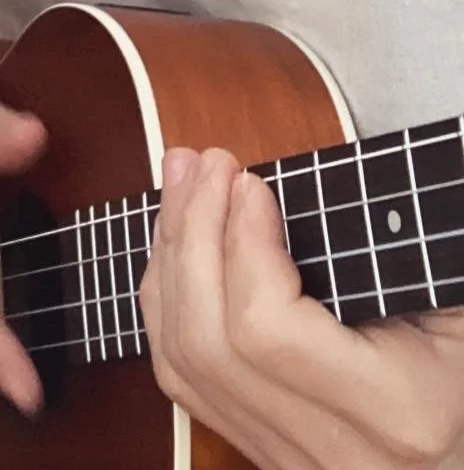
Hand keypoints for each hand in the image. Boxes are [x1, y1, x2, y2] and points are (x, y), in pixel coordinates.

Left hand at [140, 147, 463, 469]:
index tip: (248, 181)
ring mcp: (287, 461)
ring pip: (183, 359)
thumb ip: (387, 250)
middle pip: (210, 340)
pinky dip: (166, 299)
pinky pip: (181, 377)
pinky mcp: (258, 453)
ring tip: (182, 182)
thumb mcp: (451, 311)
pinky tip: (175, 243)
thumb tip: (279, 185)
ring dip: (169, 256)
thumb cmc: (462, 375)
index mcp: (393, 414)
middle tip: (200, 160)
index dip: (242, 242)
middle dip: (191, 233)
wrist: (461, 461)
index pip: (267, 330)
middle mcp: (331, 451)